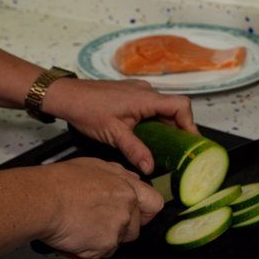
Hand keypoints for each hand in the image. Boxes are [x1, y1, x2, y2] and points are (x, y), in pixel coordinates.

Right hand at [37, 157, 163, 258]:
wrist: (44, 200)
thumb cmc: (60, 182)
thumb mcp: (94, 166)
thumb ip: (117, 176)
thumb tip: (127, 180)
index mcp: (127, 186)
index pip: (154, 203)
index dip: (145, 212)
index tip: (137, 216)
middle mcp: (127, 206)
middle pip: (135, 227)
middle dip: (120, 229)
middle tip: (98, 222)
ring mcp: (118, 226)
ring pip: (118, 241)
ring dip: (104, 239)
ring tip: (82, 227)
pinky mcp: (105, 244)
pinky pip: (102, 253)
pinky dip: (89, 249)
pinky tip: (75, 236)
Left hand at [44, 78, 195, 174]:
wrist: (67, 96)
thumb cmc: (87, 110)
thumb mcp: (113, 134)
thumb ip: (134, 150)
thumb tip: (150, 168)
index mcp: (146, 98)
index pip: (181, 105)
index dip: (190, 123)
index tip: (190, 143)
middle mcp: (145, 91)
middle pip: (174, 108)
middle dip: (179, 129)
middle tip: (180, 150)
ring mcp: (137, 91)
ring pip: (161, 108)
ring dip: (166, 125)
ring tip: (165, 147)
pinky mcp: (129, 94)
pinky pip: (150, 107)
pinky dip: (154, 121)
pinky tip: (147, 137)